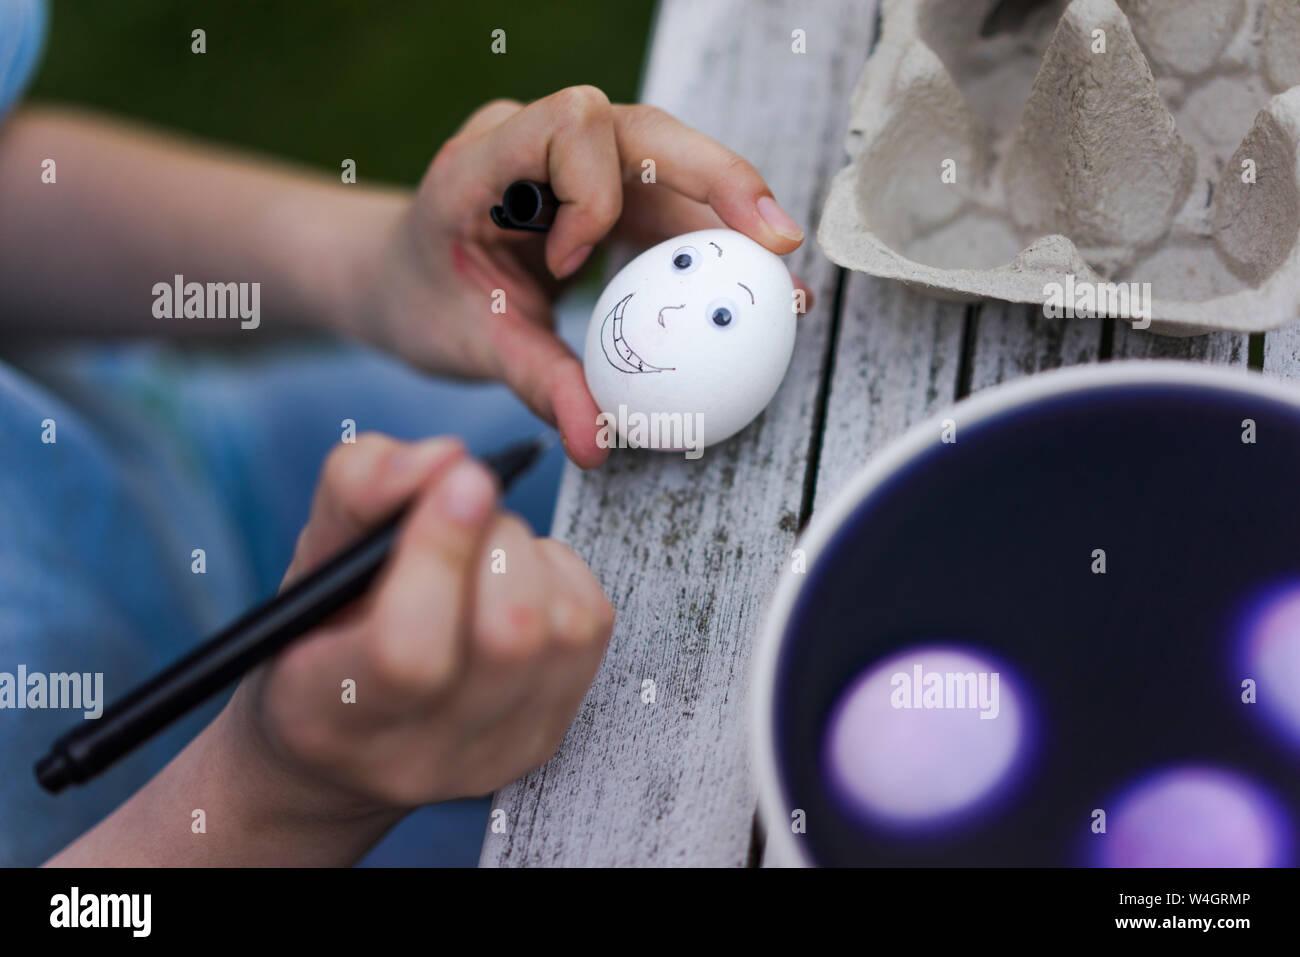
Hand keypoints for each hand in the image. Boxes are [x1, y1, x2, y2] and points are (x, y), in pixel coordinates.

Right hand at [227, 433, 614, 815]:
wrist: (350, 736)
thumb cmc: (322, 632)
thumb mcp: (314, 555)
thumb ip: (359, 491)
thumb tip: (444, 457)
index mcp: (328, 714)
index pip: (408, 650)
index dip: (443, 552)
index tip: (461, 479)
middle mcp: (418, 754)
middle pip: (507, 634)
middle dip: (496, 536)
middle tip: (462, 508)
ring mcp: (495, 753)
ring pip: (559, 627)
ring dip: (529, 554)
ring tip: (480, 552)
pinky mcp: (548, 732)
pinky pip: (589, 626)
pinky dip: (559, 576)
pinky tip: (514, 581)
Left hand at [350, 86, 811, 467]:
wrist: (399, 282)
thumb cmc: (423, 301)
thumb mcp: (471, 346)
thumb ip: (537, 385)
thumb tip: (597, 443)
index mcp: (484, 160)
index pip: (569, 125)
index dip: (593, 189)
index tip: (575, 265)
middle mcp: (537, 142)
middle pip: (645, 130)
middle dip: (719, 178)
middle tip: (775, 241)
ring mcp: (576, 162)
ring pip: (671, 163)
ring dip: (730, 215)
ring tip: (781, 278)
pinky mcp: (606, 189)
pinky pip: (669, 202)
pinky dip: (710, 239)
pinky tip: (748, 280)